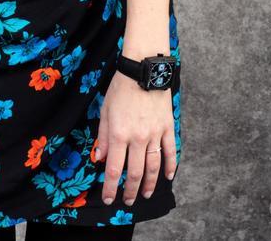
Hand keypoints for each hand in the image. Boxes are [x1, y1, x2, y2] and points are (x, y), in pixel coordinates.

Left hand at [95, 69, 176, 205]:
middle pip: (135, 173)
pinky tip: (168, 176)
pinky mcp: (167, 127)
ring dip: (150, 184)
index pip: (115, 169)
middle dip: (130, 190)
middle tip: (127, 200)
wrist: (143, 70)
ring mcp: (155, 134)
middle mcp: (137, 138)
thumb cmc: (121, 88)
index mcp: (119, 134)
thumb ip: (103, 136)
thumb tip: (100, 158)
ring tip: (146, 194)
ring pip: (153, 166)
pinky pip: (170, 151)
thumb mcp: (105, 111)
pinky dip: (170, 166)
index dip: (110, 187)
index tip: (108, 198)